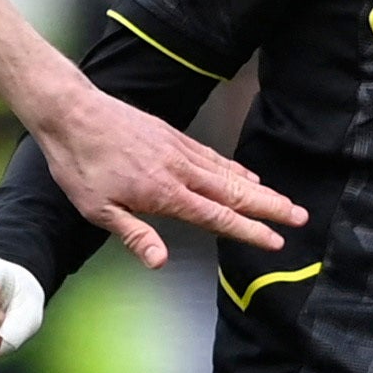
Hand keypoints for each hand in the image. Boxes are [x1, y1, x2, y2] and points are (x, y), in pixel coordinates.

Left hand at [27, 81, 301, 270]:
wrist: (72, 112)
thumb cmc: (79, 164)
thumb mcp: (97, 209)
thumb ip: (135, 234)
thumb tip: (161, 261)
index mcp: (164, 193)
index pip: (218, 217)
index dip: (250, 230)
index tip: (276, 240)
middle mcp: (180, 170)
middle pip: (235, 193)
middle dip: (270, 207)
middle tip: (301, 217)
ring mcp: (180, 150)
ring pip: (229, 173)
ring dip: (260, 189)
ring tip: (285, 201)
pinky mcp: (174, 136)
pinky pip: (214, 156)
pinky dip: (236, 169)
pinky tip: (247, 176)